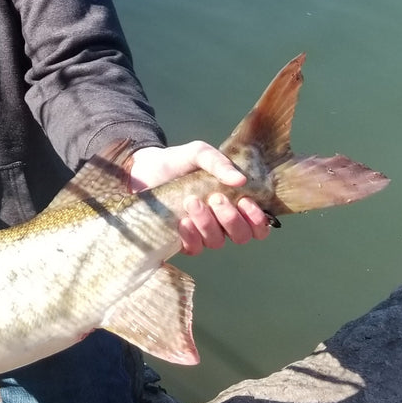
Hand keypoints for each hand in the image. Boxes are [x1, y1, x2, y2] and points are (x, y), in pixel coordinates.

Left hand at [127, 142, 273, 255]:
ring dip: (208, 224)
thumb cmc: (177, 162)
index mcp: (234, 203)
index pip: (258, 224)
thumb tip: (240, 180)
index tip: (245, 202)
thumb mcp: (198, 153)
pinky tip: (183, 221)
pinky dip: (191, 237)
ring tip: (192, 201)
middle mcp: (222, 222)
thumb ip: (218, 162)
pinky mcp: (181, 239)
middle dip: (231, 219)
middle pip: (241, 236)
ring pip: (217, 242)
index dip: (257, 220)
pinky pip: (194, 249)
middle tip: (216, 198)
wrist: (143, 169)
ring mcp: (202, 232)